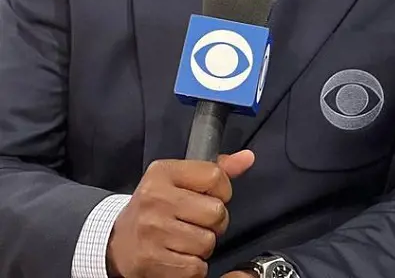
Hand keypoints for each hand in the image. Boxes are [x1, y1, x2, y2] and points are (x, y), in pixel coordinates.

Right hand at [106, 150, 255, 277]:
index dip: (221, 191)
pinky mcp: (150, 260)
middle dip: (215, 222)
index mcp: (163, 173)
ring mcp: (151, 231)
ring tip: (186, 240)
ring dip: (203, 246)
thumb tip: (248, 157)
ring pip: (208, 242)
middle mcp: (155, 199)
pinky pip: (195, 267)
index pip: (216, 177)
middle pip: (216, 212)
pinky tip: (179, 256)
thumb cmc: (157, 206)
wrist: (116, 241)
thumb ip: (217, 169)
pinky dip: (193, 266)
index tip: (209, 198)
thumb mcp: (180, 180)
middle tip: (198, 223)